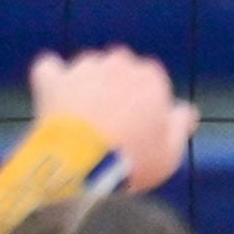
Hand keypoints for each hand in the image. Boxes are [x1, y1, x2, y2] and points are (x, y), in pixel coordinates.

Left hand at [29, 48, 197, 191]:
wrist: (83, 168)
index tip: (139, 127)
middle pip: (119, 69)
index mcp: (151, 78)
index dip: (145, 103)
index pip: (150, 80)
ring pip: (87, 68)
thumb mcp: (170, 154)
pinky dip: (51, 79)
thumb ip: (180, 126)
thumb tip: (185, 111)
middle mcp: (119, 65)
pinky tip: (53, 96)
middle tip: (110, 123)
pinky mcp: (53, 81)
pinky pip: (49, 68)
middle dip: (116, 89)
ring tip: (82, 119)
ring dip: (85, 85)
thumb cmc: (132, 163)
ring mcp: (84, 70)